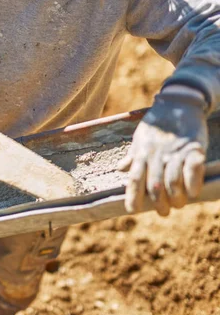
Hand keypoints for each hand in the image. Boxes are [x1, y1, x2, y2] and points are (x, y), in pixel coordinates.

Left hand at [119, 86, 207, 215]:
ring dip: (176, 198)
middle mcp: (157, 155)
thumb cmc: (157, 123)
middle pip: (154, 185)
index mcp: (142, 153)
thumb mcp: (140, 137)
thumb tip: (120, 169)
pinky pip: (193, 169)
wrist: (180, 102)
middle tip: (163, 212)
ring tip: (179, 204)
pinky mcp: (194, 148)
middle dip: (158, 203)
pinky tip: (193, 193)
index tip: (132, 210)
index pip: (134, 179)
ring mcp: (176, 152)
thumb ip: (133, 155)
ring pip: (173, 182)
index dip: (132, 196)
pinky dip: (193, 183)